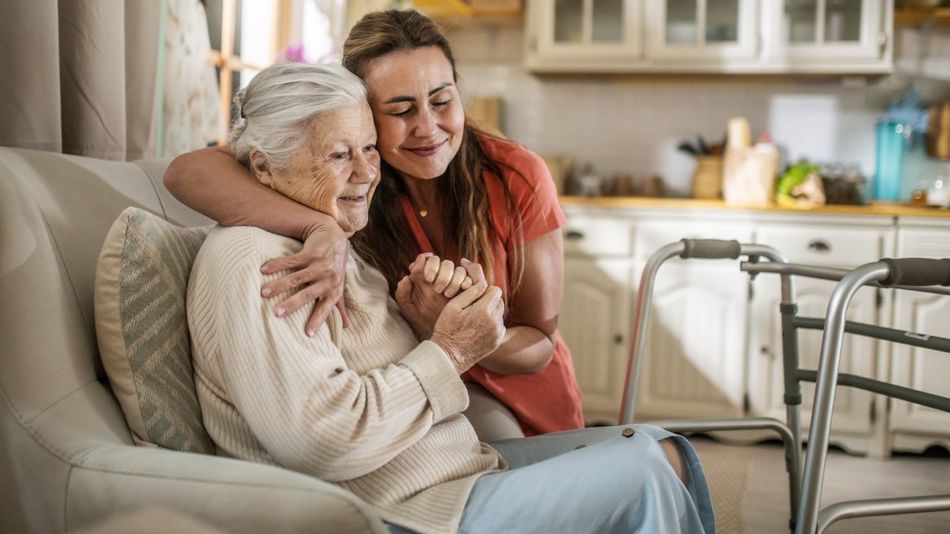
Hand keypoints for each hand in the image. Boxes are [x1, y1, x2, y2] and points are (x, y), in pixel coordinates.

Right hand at [260, 222, 349, 335]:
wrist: (334, 237)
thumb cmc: (335, 267)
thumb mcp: (339, 287)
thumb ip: (340, 306)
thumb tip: (346, 327)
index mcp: (334, 291)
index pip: (325, 308)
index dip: (317, 321)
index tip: (307, 334)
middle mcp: (329, 279)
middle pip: (308, 294)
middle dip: (292, 304)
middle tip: (277, 313)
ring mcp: (320, 265)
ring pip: (297, 277)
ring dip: (279, 285)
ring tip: (263, 293)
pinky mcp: (312, 252)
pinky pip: (292, 261)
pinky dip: (277, 265)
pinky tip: (263, 270)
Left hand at [395, 254, 475, 338]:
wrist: (442, 337)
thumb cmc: (423, 322)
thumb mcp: (409, 310)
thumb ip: (402, 294)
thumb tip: (407, 277)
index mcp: (423, 278)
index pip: (424, 261)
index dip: (426, 264)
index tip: (427, 278)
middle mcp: (439, 276)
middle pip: (441, 261)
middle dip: (440, 272)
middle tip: (438, 288)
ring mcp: (453, 280)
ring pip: (456, 267)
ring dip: (452, 278)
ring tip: (448, 294)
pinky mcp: (466, 287)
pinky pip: (468, 276)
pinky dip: (465, 281)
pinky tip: (463, 290)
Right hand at [428, 260, 505, 374]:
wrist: (448, 356)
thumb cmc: (447, 328)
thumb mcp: (454, 306)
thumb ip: (471, 291)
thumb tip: (482, 281)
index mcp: (484, 310)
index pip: (495, 290)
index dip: (485, 290)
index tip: (475, 294)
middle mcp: (495, 321)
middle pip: (499, 300)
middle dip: (488, 300)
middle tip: (473, 306)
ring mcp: (497, 332)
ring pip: (500, 313)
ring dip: (490, 311)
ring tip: (474, 317)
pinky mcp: (497, 341)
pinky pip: (499, 325)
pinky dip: (491, 323)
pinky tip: (477, 327)